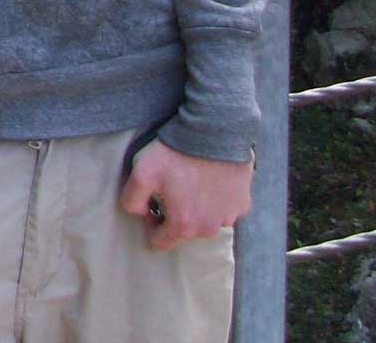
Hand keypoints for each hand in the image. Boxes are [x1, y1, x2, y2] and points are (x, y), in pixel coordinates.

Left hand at [118, 138, 252, 251]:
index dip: (151, 223)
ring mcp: (230, 216)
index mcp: (185, 226)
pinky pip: (225, 207)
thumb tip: (141, 212)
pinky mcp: (243, 202)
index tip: (152, 202)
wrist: (214, 132)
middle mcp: (210, 229)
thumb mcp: (140, 174)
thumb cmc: (175, 153)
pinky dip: (217, 197)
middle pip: (185, 231)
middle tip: (172, 186)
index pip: (160, 242)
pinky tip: (210, 177)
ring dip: (198, 206)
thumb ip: (131, 201)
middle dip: (176, 213)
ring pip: (207, 220)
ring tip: (191, 179)